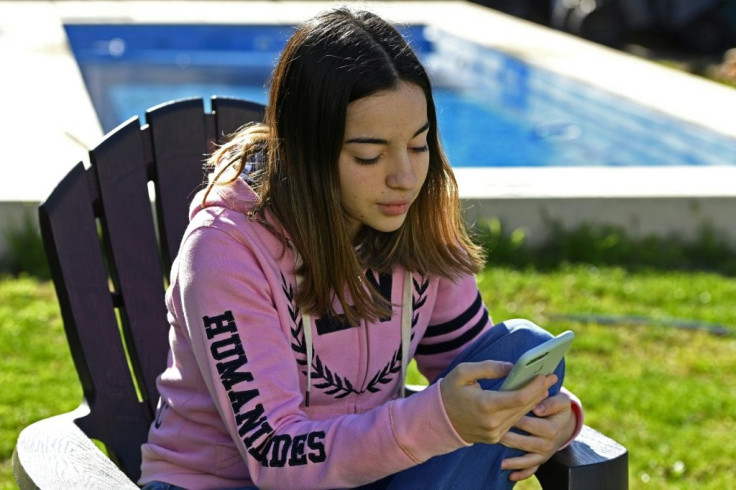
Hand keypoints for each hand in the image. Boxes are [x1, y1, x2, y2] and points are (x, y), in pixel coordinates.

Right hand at [440, 360, 557, 444]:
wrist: (438, 419)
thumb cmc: (450, 391)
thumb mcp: (464, 372)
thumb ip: (489, 368)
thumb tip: (512, 367)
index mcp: (484, 405)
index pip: (519, 397)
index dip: (535, 386)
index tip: (544, 375)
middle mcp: (492, 423)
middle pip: (524, 406)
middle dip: (540, 391)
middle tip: (552, 377)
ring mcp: (494, 433)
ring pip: (521, 415)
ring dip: (535, 401)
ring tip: (545, 386)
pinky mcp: (494, 438)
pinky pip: (513, 422)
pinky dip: (523, 410)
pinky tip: (531, 399)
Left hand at [500, 392, 575, 481]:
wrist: (565, 424)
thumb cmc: (559, 408)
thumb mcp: (561, 401)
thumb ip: (551, 403)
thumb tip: (537, 408)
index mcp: (552, 429)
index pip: (531, 425)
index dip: (517, 421)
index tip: (502, 416)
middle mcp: (548, 444)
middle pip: (526, 443)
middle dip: (509, 439)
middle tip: (493, 434)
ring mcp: (544, 454)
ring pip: (527, 460)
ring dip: (513, 461)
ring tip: (499, 461)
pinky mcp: (540, 460)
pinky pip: (531, 470)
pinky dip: (521, 474)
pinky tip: (510, 476)